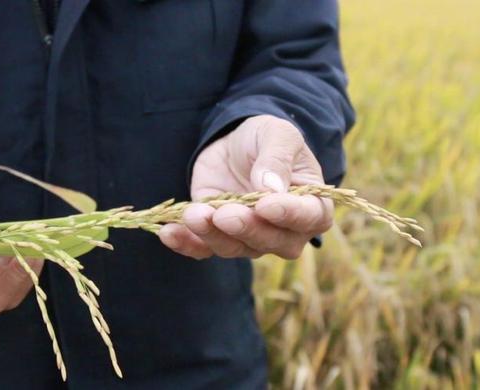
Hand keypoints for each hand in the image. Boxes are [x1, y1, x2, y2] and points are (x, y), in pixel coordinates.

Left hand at [159, 115, 333, 259]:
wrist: (235, 143)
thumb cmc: (266, 138)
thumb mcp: (277, 134)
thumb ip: (277, 158)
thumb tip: (269, 188)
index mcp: (311, 204)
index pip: (309, 218)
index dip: (289, 215)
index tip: (266, 204)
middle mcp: (285, 230)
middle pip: (271, 242)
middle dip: (246, 228)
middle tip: (224, 212)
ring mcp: (250, 236)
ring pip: (235, 248)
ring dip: (212, 234)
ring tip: (192, 213)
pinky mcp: (218, 235)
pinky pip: (203, 249)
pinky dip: (186, 243)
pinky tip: (168, 233)